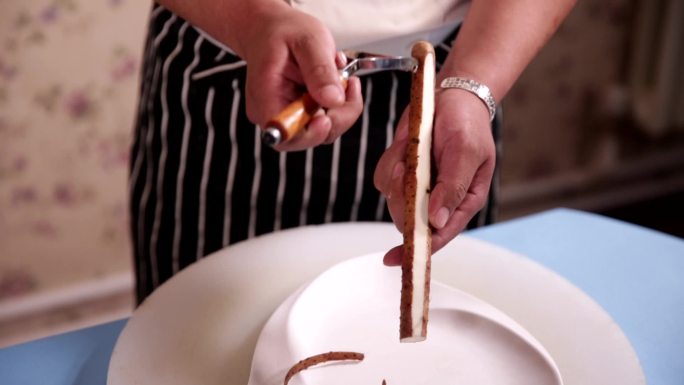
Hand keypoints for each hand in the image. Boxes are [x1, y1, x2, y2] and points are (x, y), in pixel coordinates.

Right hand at [239, 5, 362, 150]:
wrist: (271, 29)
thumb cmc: (283, 32)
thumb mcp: (307, 41)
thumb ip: (320, 71)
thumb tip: (333, 100)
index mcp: (266, 97)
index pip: (287, 136)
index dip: (311, 134)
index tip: (328, 116)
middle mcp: (272, 113)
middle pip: (309, 136)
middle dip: (337, 115)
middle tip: (347, 82)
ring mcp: (286, 116)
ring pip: (322, 130)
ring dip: (340, 107)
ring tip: (340, 76)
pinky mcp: (300, 114)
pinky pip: (324, 120)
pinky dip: (337, 103)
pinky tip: (335, 81)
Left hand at [374, 88, 495, 264]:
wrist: (450, 95)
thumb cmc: (467, 123)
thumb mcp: (466, 152)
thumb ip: (453, 187)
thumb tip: (437, 222)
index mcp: (462, 202)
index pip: (440, 234)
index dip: (419, 249)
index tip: (398, 259)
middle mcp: (438, 200)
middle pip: (409, 219)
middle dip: (402, 197)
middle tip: (407, 168)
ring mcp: (418, 187)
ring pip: (393, 199)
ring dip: (396, 175)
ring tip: (410, 150)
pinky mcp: (402, 172)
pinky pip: (384, 178)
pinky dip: (389, 162)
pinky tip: (405, 146)